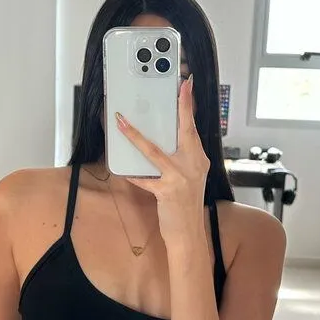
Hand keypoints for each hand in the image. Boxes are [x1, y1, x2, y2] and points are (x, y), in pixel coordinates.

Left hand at [116, 75, 209, 245]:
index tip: (186, 84)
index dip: (189, 104)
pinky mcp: (167, 191)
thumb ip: (178, 158)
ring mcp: (181, 178)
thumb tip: (158, 140)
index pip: (193, 127)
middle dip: (180, 107)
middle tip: (174, 86)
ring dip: (135, 135)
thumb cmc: (185, 206)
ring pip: (154, 151)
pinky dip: (132, 174)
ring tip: (121, 122)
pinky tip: (121, 169)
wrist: (189, 235)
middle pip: (184, 131)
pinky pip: (144, 179)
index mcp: (199, 159)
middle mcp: (193, 165)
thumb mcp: (188, 178)